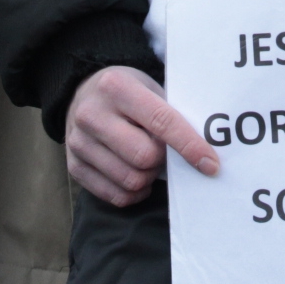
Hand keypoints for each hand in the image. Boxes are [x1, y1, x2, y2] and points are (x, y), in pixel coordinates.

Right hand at [63, 65, 218, 206]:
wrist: (82, 94)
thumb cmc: (127, 93)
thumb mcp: (149, 88)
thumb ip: (171, 114)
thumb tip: (204, 152)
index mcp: (117, 87)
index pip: (162, 121)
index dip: (190, 146)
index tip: (210, 164)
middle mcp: (92, 114)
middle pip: (145, 157)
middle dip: (163, 160)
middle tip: (164, 151)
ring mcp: (79, 142)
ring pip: (131, 180)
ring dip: (149, 177)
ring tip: (148, 162)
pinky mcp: (74, 167)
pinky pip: (115, 197)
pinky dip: (135, 193)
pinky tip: (137, 177)